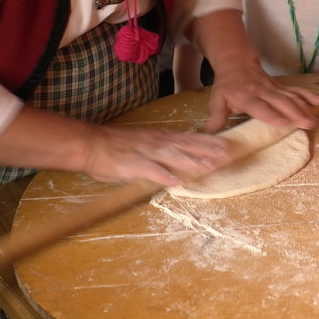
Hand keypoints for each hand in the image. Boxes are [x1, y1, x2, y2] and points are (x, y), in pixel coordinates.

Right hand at [78, 123, 230, 187]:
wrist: (91, 144)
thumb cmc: (116, 146)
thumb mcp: (143, 143)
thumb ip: (160, 152)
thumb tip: (177, 161)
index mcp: (159, 137)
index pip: (188, 138)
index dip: (207, 142)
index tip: (224, 145)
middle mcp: (156, 142)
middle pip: (186, 145)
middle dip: (207, 150)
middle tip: (227, 154)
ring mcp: (146, 152)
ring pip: (173, 156)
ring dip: (192, 162)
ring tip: (209, 167)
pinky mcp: (133, 164)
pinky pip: (150, 170)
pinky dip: (163, 175)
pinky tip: (176, 181)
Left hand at [204, 62, 318, 132]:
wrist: (236, 63)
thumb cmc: (227, 86)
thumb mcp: (216, 100)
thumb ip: (216, 117)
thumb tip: (210, 133)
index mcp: (245, 96)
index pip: (259, 107)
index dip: (271, 114)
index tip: (283, 123)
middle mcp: (261, 91)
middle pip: (280, 102)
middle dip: (296, 112)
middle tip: (308, 123)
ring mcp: (273, 88)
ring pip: (291, 97)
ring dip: (304, 107)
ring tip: (316, 119)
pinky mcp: (280, 86)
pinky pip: (295, 90)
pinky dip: (308, 95)